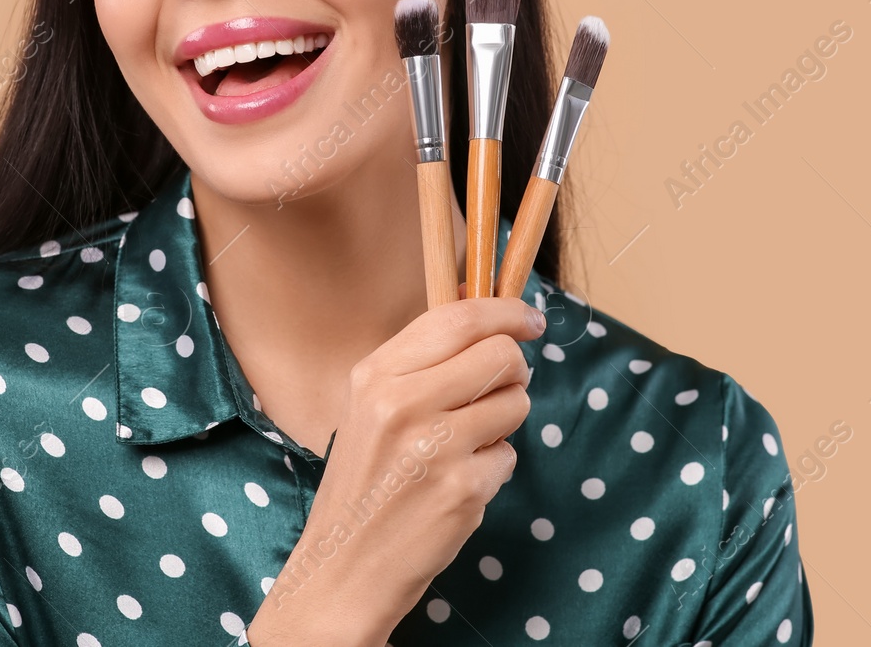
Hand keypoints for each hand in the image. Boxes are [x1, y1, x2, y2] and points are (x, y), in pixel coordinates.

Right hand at [247, 290, 544, 646]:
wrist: (340, 567)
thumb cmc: (363, 484)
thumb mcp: (371, 408)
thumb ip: (422, 362)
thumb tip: (483, 303)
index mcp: (377, 375)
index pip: (458, 318)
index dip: (506, 312)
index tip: (530, 320)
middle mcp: (402, 403)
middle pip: (502, 355)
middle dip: (513, 374)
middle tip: (496, 394)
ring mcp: (434, 447)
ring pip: (516, 403)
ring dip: (503, 425)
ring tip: (464, 448)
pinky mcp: (462, 489)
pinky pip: (509, 456)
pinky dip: (493, 471)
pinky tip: (456, 487)